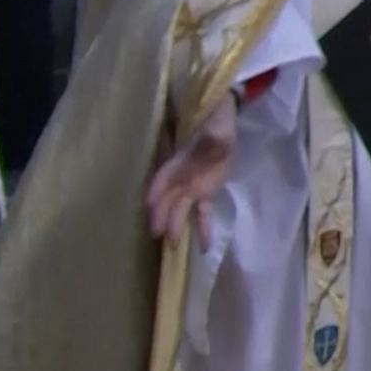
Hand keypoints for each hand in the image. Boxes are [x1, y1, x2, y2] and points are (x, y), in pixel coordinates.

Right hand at [147, 94, 235, 247]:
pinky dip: (202, 229)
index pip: (162, 178)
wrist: (221, 124)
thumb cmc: (214, 123)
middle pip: (166, 199)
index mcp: (178, 162)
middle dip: (161, 215)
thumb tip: (215, 137)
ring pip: (179, 210)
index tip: (149, 205)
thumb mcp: (216, 126)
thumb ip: (214, 135)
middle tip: (158, 233)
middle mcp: (179, 178)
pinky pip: (201, 214)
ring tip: (173, 247)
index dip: (156, 190)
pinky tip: (203, 248)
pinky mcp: (203, 194)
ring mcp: (190, 188)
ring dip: (176, 226)